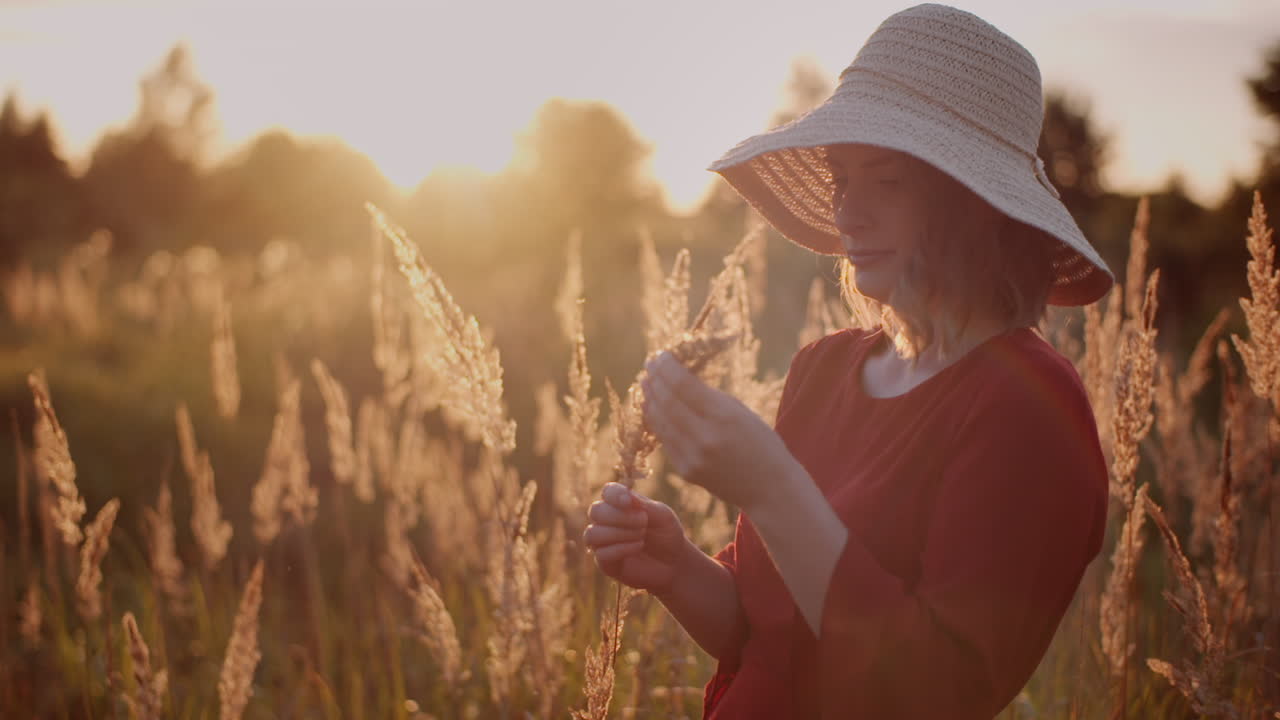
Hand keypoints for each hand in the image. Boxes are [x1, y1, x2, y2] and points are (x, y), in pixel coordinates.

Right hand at [583, 482, 688, 595]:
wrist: (674, 564)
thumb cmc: (667, 535)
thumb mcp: (663, 516)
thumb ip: (644, 505)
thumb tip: (627, 495)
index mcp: (620, 504)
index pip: (607, 492)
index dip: (614, 494)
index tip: (628, 502)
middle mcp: (607, 521)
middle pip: (596, 511)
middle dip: (620, 516)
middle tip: (643, 522)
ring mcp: (604, 543)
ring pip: (592, 534)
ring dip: (619, 533)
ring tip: (641, 536)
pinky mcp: (606, 563)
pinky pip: (600, 554)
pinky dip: (621, 549)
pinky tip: (638, 547)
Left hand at [641, 351, 798, 511]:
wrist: (770, 489)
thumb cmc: (761, 443)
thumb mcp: (741, 412)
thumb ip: (710, 397)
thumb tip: (677, 376)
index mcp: (723, 416)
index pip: (683, 384)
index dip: (667, 367)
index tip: (660, 355)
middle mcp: (705, 437)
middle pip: (667, 401)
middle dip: (655, 380)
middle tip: (649, 365)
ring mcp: (692, 457)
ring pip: (660, 421)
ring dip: (650, 399)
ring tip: (646, 383)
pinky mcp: (686, 471)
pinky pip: (666, 439)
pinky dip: (656, 420)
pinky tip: (653, 408)